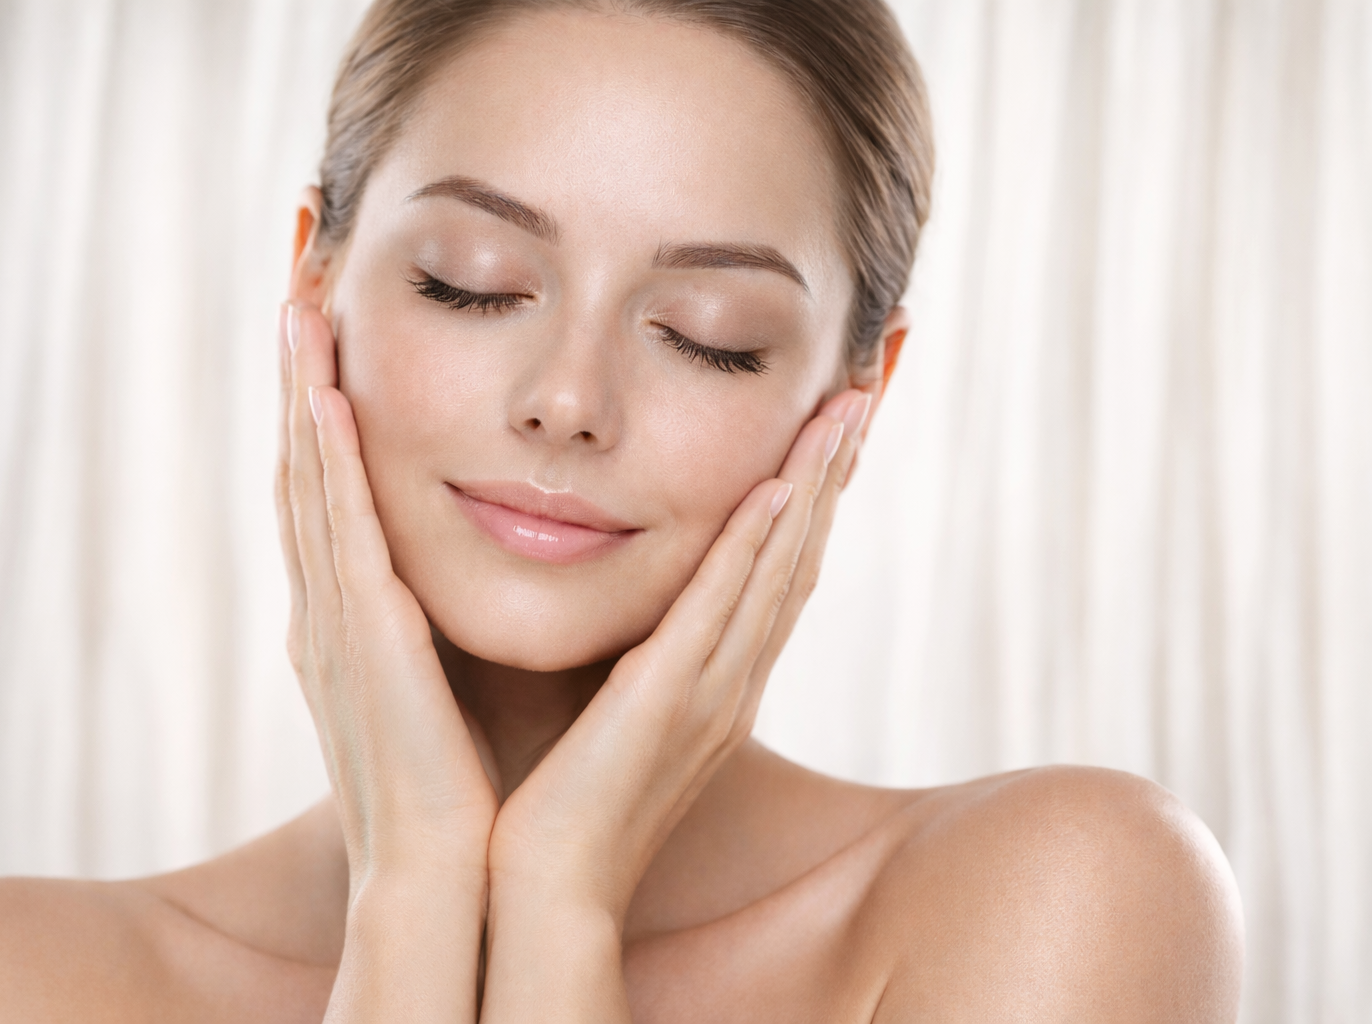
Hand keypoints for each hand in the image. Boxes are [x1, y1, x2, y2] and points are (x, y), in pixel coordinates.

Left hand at [479, 388, 870, 1017]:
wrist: (548, 879)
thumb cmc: (565, 794)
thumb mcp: (617, 707)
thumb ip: (639, 652)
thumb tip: (633, 597)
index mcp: (721, 681)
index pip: (780, 573)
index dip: (812, 500)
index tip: (829, 432)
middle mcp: (734, 680)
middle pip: (799, 557)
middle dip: (832, 474)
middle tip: (861, 396)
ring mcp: (713, 691)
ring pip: (778, 569)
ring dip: (813, 487)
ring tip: (843, 412)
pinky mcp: (671, 699)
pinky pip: (722, 608)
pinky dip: (754, 546)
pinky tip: (777, 488)